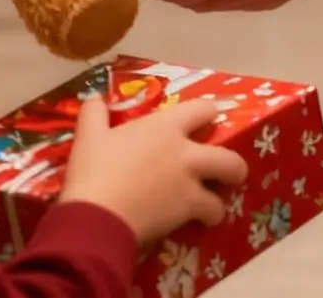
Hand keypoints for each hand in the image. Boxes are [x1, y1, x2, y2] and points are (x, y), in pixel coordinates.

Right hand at [61, 95, 246, 244]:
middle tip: (224, 172)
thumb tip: (94, 98)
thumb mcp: (89, 135)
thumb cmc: (94, 171)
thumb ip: (94, 113)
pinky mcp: (188, 210)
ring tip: (211, 205)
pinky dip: (208, 218)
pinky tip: (197, 222)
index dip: (207, 114)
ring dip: (221, 196)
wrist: (98, 216)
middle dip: (233, 164)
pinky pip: (211, 212)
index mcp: (165, 126)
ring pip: (225, 188)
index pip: (202, 109)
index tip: (205, 123)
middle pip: (228, 155)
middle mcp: (186, 152)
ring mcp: (190, 183)